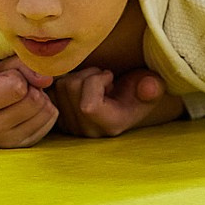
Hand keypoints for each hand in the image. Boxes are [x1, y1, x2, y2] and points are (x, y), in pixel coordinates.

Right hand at [0, 57, 57, 147]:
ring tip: (26, 97)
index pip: (17, 87)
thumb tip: (47, 80)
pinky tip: (31, 109)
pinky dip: (46, 110)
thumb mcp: (2, 67)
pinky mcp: (23, 146)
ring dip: (41, 98)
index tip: (7, 78)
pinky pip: (50, 121)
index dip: (18, 76)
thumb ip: (24, 64)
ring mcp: (7, 141)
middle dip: (33, 88)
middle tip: (21, 88)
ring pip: (45, 111)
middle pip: (34, 100)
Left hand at [52, 67, 170, 137]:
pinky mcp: (59, 118)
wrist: (129, 97)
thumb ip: (153, 87)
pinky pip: (51, 89)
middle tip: (103, 78)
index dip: (97, 81)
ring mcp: (71, 127)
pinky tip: (80, 85)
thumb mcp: (153, 86)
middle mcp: (88, 131)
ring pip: (60, 86)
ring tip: (94, 82)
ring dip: (77, 75)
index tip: (111, 76)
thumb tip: (149, 87)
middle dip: (88, 73)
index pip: (88, 106)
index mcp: (110, 125)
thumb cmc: (140, 89)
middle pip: (71, 89)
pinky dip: (64, 79)